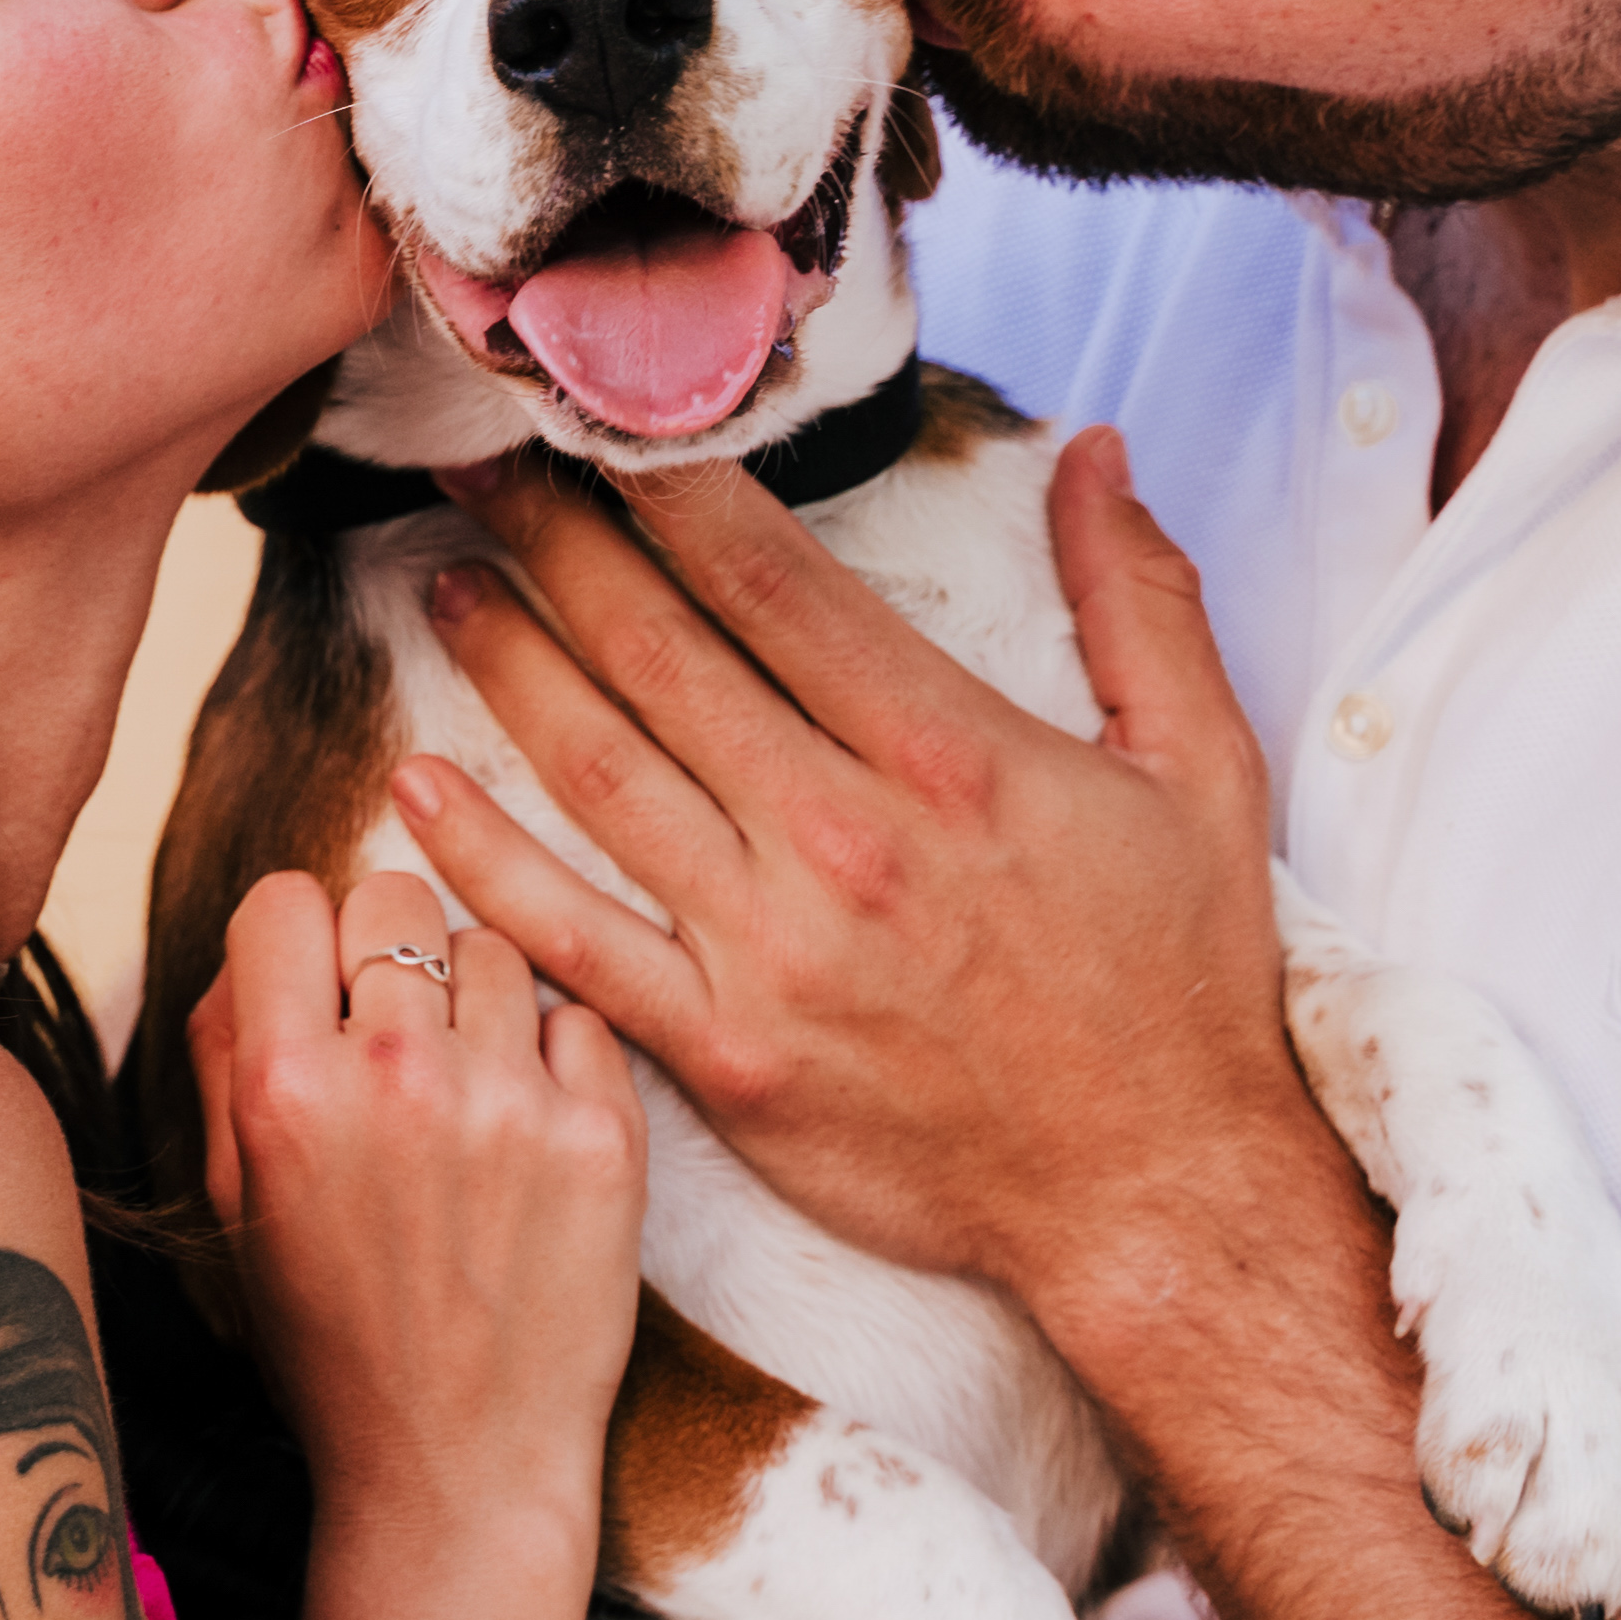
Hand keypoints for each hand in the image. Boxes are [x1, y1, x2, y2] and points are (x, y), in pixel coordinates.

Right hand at [188, 864, 645, 1547]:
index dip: (299, 939)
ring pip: (494, 949)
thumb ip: (229, 1052)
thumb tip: (264, 939)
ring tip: (467, 1100)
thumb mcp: (235, 1200)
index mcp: (284, 1089)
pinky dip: (556, 1058)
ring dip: (476, 1004)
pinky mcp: (605, 1136)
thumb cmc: (332, 1336)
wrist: (457, 1465)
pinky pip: (580, 1017)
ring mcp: (510, 1103)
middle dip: (389, 954)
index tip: (318, 987)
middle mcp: (395, 1077)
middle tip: (397, 1039)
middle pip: (396, 899)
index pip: (286, 899)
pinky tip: (529, 1135)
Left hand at [396, 434, 1346, 1315]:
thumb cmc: (1179, 985)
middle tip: (475, 466)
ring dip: (506, 667)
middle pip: (657, 651)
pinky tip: (417, 790)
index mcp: (946, 751)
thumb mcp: (1203, 770)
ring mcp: (768, 950)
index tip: (597, 419)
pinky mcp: (722, 1052)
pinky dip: (485, 862)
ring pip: (599, 773)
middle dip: (553, 541)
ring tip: (438, 585)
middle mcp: (839, 838)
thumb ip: (1140, 601)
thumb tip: (1098, 453)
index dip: (666, 484)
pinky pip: (573, 941)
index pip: (768, 576)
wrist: (1152, 1200)